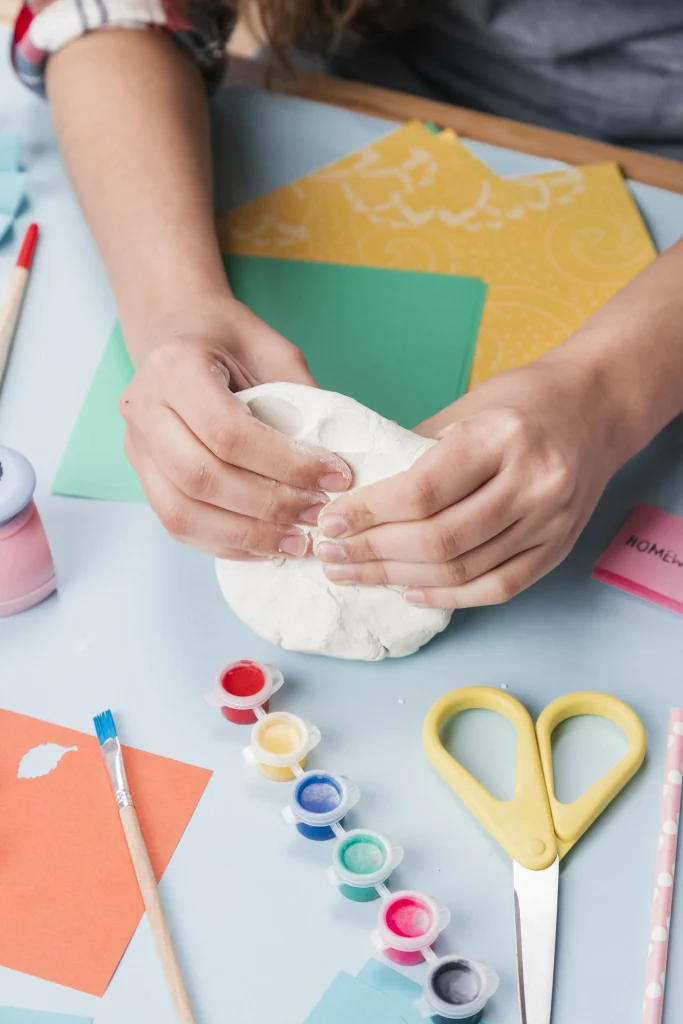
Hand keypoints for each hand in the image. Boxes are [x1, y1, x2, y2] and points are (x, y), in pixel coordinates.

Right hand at [121, 296, 350, 558]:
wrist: (174, 331)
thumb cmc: (227, 338)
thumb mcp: (271, 349)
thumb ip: (301, 396)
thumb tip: (338, 459)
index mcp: (175, 368)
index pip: (229, 433)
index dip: (286, 464)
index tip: (335, 478)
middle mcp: (143, 408)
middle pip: (202, 478)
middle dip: (269, 506)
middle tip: (318, 515)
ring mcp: (135, 445)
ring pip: (183, 511)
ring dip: (247, 535)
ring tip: (297, 542)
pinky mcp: (140, 473)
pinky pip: (177, 524)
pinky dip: (225, 542)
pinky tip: (265, 546)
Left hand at [315, 357, 621, 607]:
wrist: (597, 409)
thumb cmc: (523, 401)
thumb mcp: (466, 407)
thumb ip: (414, 450)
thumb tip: (354, 494)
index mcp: (502, 437)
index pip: (422, 491)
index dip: (368, 514)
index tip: (330, 522)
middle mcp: (533, 481)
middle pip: (439, 539)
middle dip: (373, 552)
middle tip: (331, 557)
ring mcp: (551, 521)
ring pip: (463, 569)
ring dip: (398, 579)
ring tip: (355, 575)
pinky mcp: (558, 548)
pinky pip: (497, 588)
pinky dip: (448, 596)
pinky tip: (409, 592)